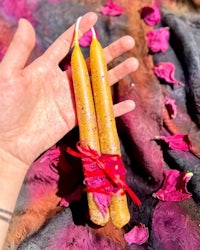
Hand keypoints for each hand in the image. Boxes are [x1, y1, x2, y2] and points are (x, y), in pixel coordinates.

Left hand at [0, 12, 138, 166]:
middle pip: (90, 63)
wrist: (8, 141)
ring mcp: (71, 100)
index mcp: (46, 69)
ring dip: (116, 75)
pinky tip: (130, 104)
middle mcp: (62, 82)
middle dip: (109, 52)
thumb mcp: (8, 75)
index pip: (67, 45)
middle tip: (128, 41)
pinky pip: (98, 111)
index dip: (80, 32)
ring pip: (98, 84)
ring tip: (133, 63)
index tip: (93, 18)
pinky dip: (113, 109)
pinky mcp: (76, 118)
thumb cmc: (4, 108)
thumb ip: (20, 51)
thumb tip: (25, 22)